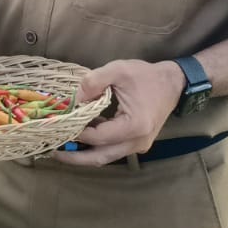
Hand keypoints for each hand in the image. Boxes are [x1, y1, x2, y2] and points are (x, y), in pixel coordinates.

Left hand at [55, 59, 183, 166]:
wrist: (173, 83)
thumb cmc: (146, 76)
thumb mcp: (118, 70)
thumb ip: (94, 82)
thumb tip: (74, 100)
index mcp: (134, 126)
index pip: (98, 137)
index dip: (76, 132)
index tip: (59, 124)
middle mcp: (138, 142)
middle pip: (101, 157)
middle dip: (76, 157)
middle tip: (53, 152)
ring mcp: (139, 145)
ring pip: (106, 156)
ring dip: (84, 153)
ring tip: (62, 146)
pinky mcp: (137, 143)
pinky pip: (113, 149)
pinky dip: (96, 146)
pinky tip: (81, 135)